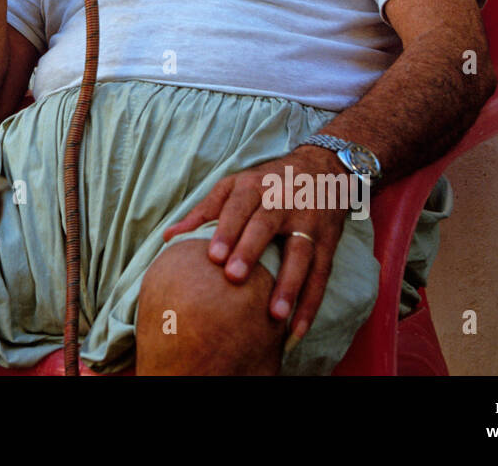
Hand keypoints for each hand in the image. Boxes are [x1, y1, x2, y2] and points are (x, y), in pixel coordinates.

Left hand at [161, 146, 349, 349]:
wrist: (322, 168)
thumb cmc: (267, 183)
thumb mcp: (236, 186)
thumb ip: (205, 210)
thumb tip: (169, 236)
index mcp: (255, 187)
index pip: (239, 206)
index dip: (227, 230)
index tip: (213, 257)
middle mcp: (283, 201)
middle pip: (266, 225)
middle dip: (251, 250)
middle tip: (235, 278)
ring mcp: (308, 222)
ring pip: (300, 254)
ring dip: (289, 285)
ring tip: (275, 315)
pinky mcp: (328, 242)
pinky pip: (321, 275)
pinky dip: (310, 303)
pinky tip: (297, 329)